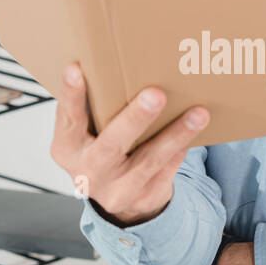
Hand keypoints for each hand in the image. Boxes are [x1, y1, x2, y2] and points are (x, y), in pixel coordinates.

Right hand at [50, 63, 208, 225]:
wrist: (119, 200)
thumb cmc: (103, 150)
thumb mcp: (89, 135)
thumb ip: (97, 109)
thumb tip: (122, 64)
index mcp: (67, 149)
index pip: (68, 119)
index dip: (71, 95)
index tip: (76, 68)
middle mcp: (88, 172)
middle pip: (111, 145)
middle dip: (135, 119)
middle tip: (155, 95)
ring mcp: (117, 190)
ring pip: (150, 160)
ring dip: (176, 134)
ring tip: (198, 113)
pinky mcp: (144, 199)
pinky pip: (167, 170)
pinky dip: (181, 148)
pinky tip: (196, 129)